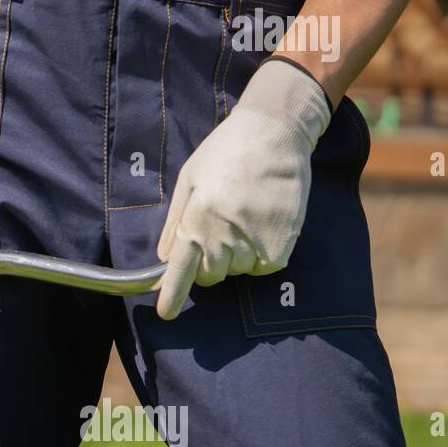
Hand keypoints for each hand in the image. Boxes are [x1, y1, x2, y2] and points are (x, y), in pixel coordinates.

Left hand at [155, 59, 331, 319]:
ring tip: (243, 216)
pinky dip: (260, 255)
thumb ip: (175, 223)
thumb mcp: (189, 180)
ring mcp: (257, 241)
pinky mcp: (283, 245)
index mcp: (198, 216)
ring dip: (235, 256)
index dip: (172, 293)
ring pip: (237, 271)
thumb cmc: (225, 153)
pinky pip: (263, 267)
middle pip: (209, 275)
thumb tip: (164, 260)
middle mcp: (227, 233)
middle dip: (207, 262)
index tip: (166, 313)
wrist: (275, 133)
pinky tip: (261, 224)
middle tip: (216, 229)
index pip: (181, 267)